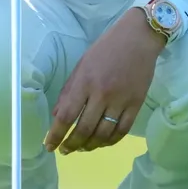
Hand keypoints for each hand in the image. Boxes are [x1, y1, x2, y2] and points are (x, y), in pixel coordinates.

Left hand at [44, 8, 165, 153]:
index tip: (49, 146)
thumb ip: (69, 91)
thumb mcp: (82, 65)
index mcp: (84, 82)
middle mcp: (102, 94)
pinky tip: (102, 143)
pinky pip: (122, 130)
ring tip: (82, 148)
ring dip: (90, 146)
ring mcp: (121, 100)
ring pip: (103, 134)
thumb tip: (57, 116)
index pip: (67, 116)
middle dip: (72, 144)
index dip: (56, 134)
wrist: (138, 38)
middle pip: (84, 129)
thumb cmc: (106, 49)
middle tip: (66, 150)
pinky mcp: (136, 104)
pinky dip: (110, 141)